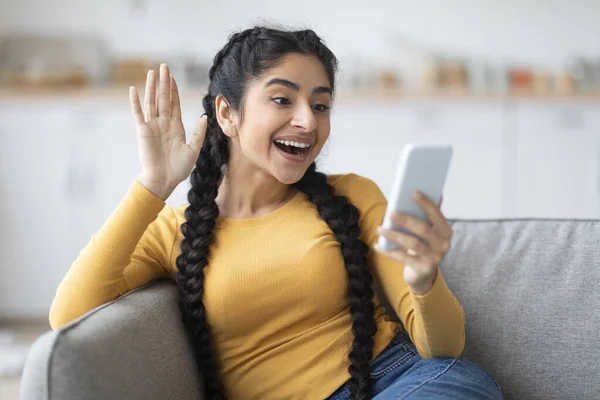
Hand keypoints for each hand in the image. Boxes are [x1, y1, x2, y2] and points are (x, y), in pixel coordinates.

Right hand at [130, 63, 206, 199]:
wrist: (163, 180)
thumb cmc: (178, 169)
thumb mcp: (193, 150)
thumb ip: (198, 133)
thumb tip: (204, 116)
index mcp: (175, 127)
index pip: (174, 104)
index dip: (174, 90)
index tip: (172, 77)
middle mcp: (163, 124)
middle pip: (163, 99)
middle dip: (164, 83)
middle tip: (164, 66)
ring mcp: (152, 126)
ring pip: (152, 102)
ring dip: (152, 87)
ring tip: (152, 72)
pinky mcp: (143, 131)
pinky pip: (138, 114)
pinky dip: (135, 102)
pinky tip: (134, 89)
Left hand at [375, 193, 451, 293]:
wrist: (423, 273)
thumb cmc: (422, 246)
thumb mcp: (426, 232)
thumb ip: (424, 215)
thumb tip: (417, 192)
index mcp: (446, 231)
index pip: (437, 215)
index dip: (426, 203)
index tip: (413, 192)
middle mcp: (444, 245)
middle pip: (424, 230)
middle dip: (406, 221)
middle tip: (390, 214)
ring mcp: (434, 258)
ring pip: (413, 244)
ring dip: (394, 235)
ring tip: (380, 229)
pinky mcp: (423, 269)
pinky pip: (403, 258)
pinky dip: (389, 251)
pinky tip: (378, 245)